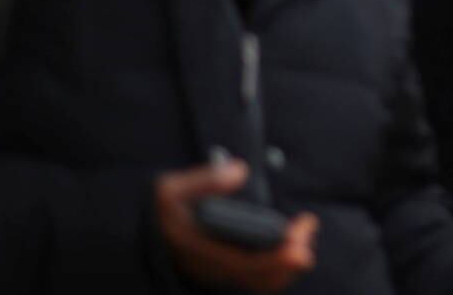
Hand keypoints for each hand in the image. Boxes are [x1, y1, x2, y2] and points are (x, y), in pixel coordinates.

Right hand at [153, 160, 318, 292]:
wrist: (143, 236)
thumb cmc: (160, 211)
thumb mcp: (171, 190)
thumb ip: (204, 180)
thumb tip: (240, 171)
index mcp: (202, 253)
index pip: (249, 265)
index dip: (279, 255)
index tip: (299, 234)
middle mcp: (216, 271)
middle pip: (264, 277)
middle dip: (293, 256)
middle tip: (308, 226)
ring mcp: (223, 275)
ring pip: (265, 282)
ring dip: (291, 260)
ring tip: (305, 231)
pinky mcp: (229, 272)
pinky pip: (261, 279)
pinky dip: (282, 264)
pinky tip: (293, 243)